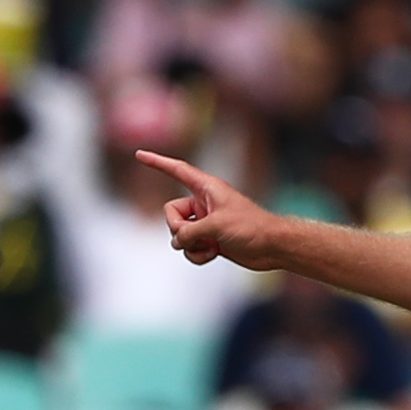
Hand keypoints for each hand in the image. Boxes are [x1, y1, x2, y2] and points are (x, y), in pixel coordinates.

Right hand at [137, 151, 275, 269]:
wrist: (272, 247)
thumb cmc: (250, 228)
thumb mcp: (216, 226)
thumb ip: (190, 232)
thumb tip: (178, 241)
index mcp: (207, 188)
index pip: (177, 170)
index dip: (157, 162)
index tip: (139, 154)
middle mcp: (203, 203)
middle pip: (171, 214)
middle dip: (179, 229)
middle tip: (198, 236)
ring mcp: (205, 222)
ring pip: (179, 234)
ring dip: (190, 245)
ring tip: (210, 247)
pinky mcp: (209, 240)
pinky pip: (189, 248)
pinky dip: (196, 254)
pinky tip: (212, 255)